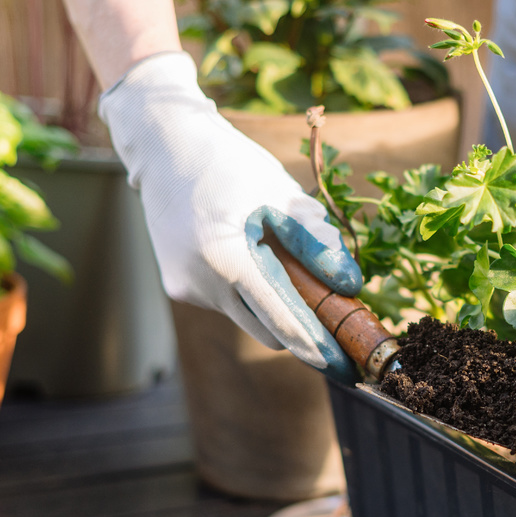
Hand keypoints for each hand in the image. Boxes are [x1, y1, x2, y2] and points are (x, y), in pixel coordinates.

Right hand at [99, 52, 361, 379]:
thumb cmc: (230, 164)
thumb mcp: (282, 195)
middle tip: (337, 316)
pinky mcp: (177, 286)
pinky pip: (227, 302)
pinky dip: (249, 290)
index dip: (318, 347)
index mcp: (227, 259)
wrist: (165, 148)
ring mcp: (184, 288)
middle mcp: (199, 283)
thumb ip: (317, 244)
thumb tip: (351, 287)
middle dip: (302, 329)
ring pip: (248, 317)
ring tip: (286, 262)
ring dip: (274, 305)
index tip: (346, 368)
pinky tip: (250, 251)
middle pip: (267, 331)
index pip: (282, 320)